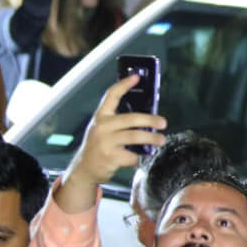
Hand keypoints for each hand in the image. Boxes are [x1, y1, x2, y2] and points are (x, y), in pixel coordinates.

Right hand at [67, 75, 167, 189]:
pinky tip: (137, 158)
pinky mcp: (110, 157)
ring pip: (135, 136)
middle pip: (131, 118)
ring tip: (161, 140)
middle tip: (163, 123)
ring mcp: (105, 142)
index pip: (111, 95)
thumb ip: (118, 121)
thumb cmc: (99, 146)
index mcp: (101, 116)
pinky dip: (138, 157)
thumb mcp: (103, 129)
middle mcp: (101, 126)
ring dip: (151, 138)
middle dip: (150, 119)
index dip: (124, 85)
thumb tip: (147, 116)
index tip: (136, 77)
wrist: (84, 169)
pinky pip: (132, 155)